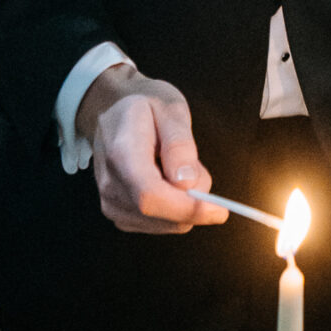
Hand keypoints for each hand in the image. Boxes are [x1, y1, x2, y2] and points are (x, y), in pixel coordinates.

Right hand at [78, 65, 227, 234]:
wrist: (113, 112)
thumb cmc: (144, 106)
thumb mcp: (170, 109)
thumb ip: (179, 145)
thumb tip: (188, 183)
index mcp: (123, 153)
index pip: (151, 196)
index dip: (186, 208)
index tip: (219, 210)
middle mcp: (111, 184)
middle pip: (160, 214)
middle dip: (193, 200)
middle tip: (194, 164)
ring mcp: (110, 202)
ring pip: (164, 224)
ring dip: (184, 202)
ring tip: (174, 166)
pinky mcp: (118, 213)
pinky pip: (158, 224)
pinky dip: (173, 208)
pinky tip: (165, 179)